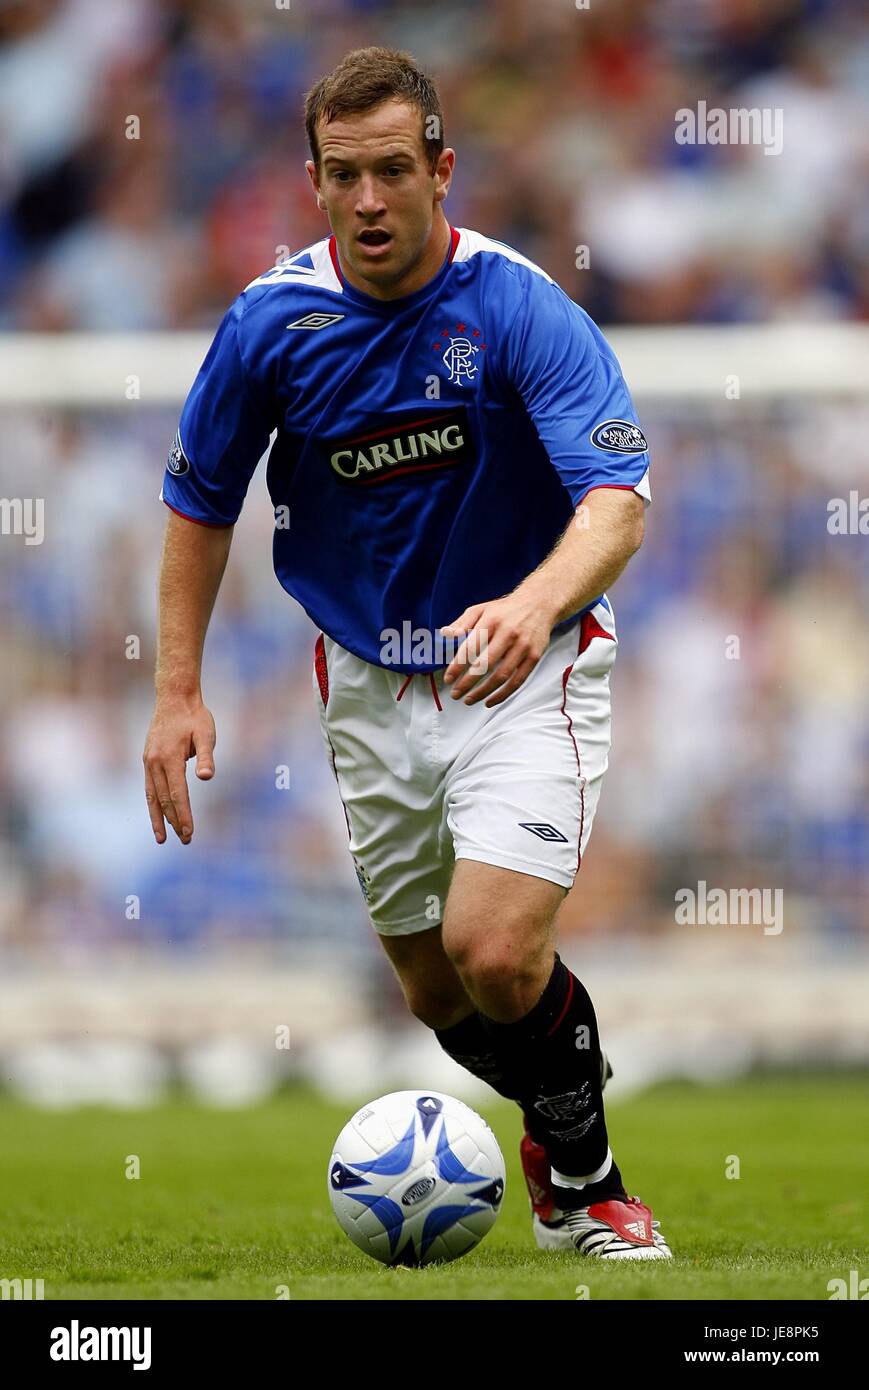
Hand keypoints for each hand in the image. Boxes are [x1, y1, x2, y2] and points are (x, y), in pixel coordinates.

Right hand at [143, 696, 215, 843]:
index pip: (177, 794)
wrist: (174, 698)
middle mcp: (155, 762)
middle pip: (164, 799)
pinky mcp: (147, 760)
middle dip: (174, 822)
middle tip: (186, 840)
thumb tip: (206, 777)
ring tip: (163, 839)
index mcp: (170, 758)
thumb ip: (206, 756)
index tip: (189, 833)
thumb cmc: (194, 717)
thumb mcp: (206, 734)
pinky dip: (152, 804)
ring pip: (152, 797)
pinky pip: (149, 788)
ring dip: (158, 818)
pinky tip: (158, 816)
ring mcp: (148, 762)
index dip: (183, 815)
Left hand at [440, 590, 552, 706]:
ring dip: (483, 692)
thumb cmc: (506, 610)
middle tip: (455, 694)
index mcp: (491, 621)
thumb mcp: (481, 609)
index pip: (470, 648)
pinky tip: (490, 701)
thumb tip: (444, 634)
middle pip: (485, 665)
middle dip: (467, 683)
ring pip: (501, 676)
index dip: (457, 666)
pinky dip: (503, 694)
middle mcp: (508, 633)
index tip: (448, 678)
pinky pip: (517, 681)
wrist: (539, 604)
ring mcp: (523, 646)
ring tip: (469, 700)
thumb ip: (461, 623)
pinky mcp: (534, 657)